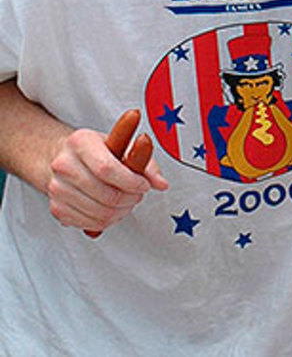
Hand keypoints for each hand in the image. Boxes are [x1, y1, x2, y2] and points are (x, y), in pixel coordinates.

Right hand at [46, 126, 168, 233]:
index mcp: (81, 142)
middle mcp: (63, 165)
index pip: (107, 169)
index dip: (131, 182)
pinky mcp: (56, 207)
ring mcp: (56, 188)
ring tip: (128, 201)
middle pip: (105, 195)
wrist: (63, 157)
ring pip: (99, 212)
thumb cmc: (96, 150)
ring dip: (122, 212)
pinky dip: (108, 221)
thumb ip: (145, 162)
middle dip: (130, 199)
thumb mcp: (121, 145)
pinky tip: (114, 210)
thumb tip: (161, 183)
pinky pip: (89, 223)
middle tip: (138, 194)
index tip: (144, 185)